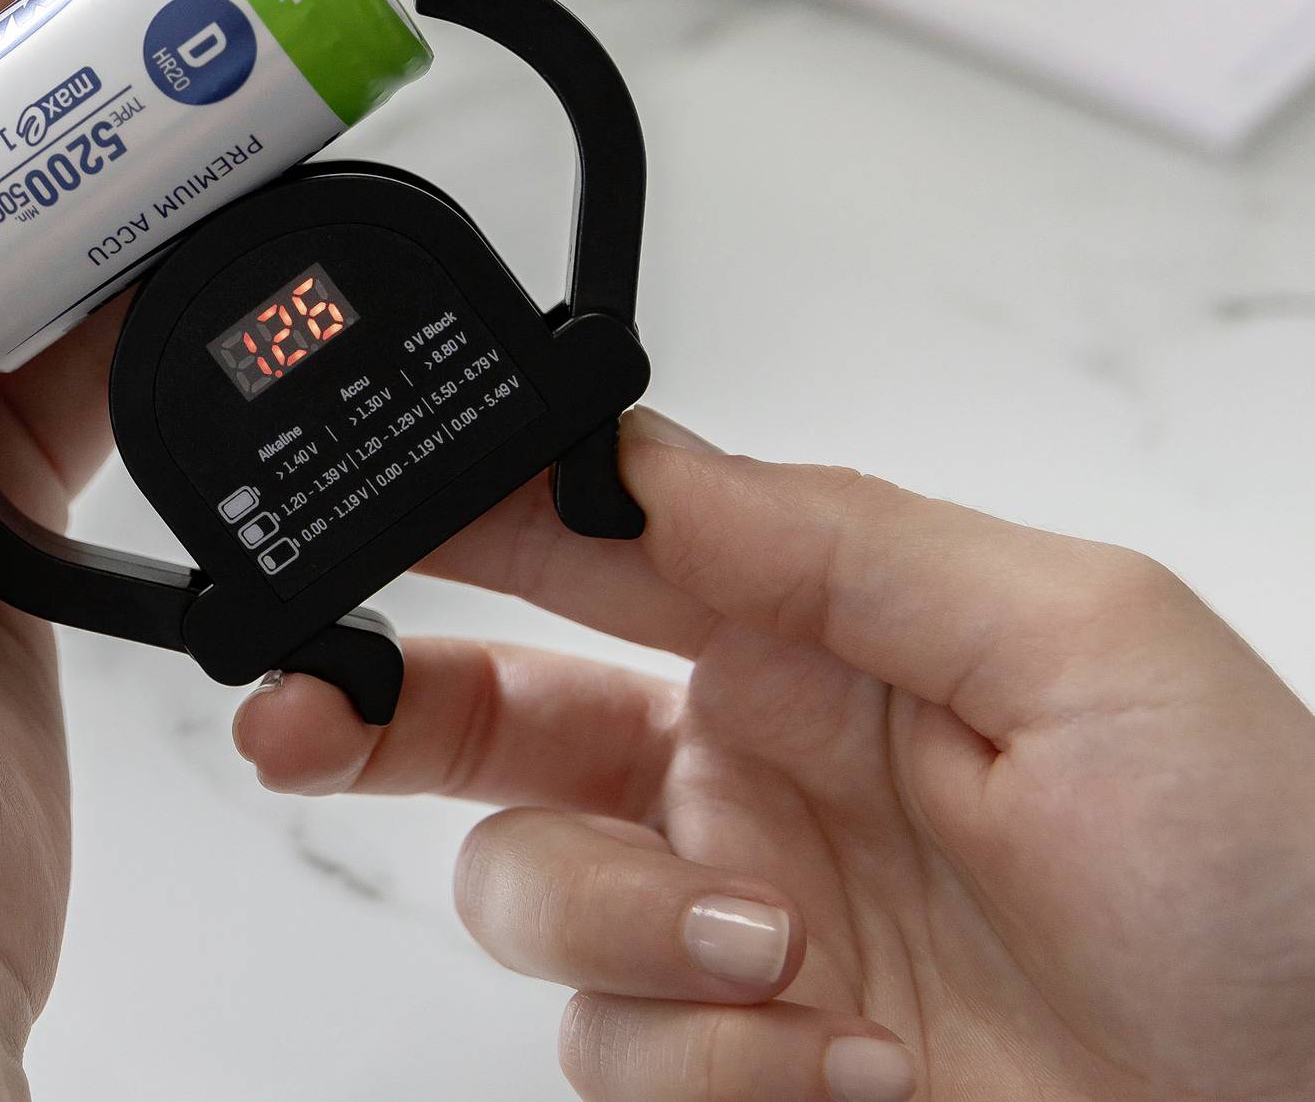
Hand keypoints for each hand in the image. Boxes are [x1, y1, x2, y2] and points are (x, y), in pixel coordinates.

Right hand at [235, 411, 1314, 1100]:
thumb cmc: (1277, 884)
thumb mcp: (1087, 644)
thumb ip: (844, 538)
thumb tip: (642, 465)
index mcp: (813, 638)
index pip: (582, 548)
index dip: (452, 523)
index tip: (358, 520)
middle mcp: (747, 773)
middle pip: (489, 721)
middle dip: (366, 708)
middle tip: (291, 713)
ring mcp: (733, 930)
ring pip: (529, 896)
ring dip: (627, 925)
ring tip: (778, 955)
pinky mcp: (736, 1070)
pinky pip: (610, 1054)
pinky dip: (703, 1063)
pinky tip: (837, 1062)